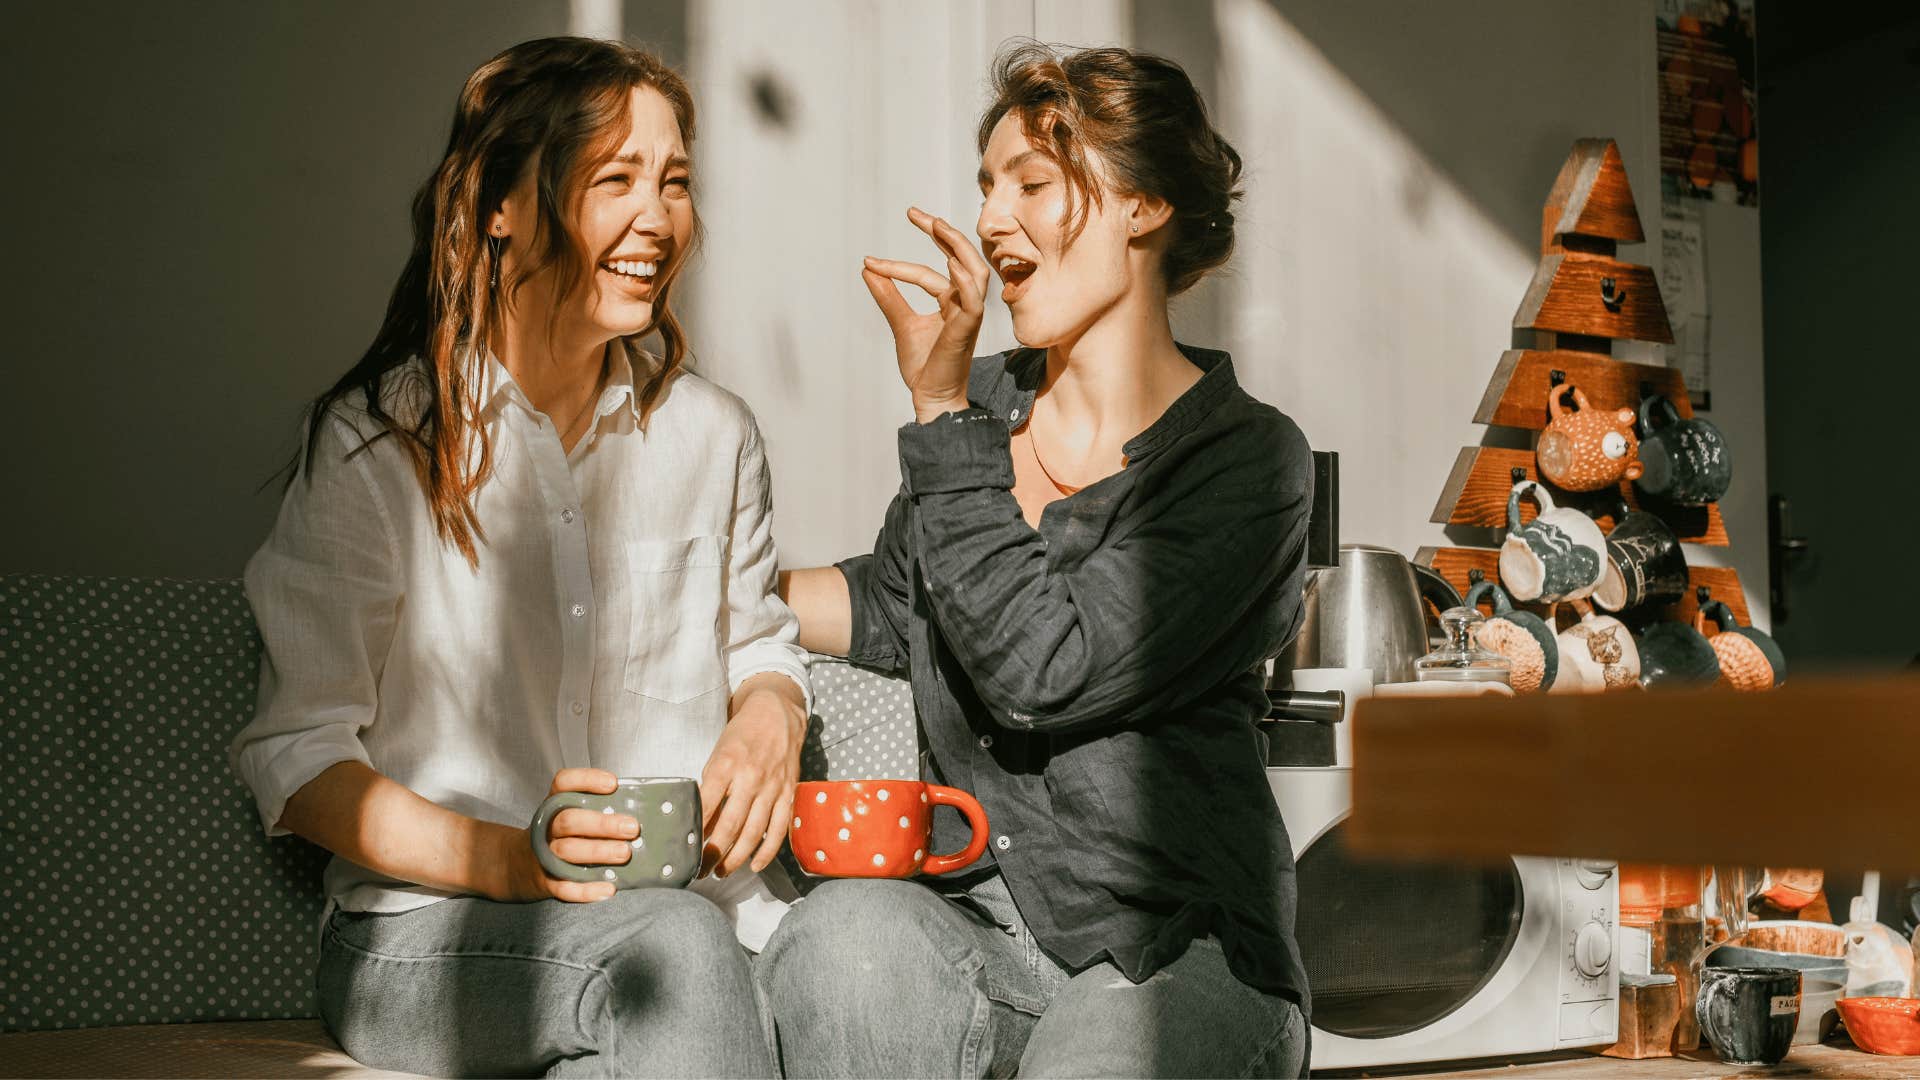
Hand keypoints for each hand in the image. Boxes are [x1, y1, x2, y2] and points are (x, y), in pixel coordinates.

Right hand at [498, 768, 635, 902]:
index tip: (613, 784)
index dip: (587, 780)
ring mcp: (544, 854)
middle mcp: (547, 827)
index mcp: (554, 804)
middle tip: (632, 828)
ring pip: (567, 851)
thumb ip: (596, 810)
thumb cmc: (559, 835)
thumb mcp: (568, 814)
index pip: (563, 783)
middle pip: (569, 821)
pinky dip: (586, 890)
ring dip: (598, 852)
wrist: (518, 865)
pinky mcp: (546, 881)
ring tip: (625, 853)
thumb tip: (641, 812)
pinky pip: (564, 887)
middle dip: (602, 824)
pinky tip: (608, 889)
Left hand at [700, 674, 807, 877]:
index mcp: (726, 765)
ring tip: (721, 872)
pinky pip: (778, 829)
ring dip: (736, 858)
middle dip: (712, 853)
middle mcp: (750, 778)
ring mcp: (772, 787)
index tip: (684, 850)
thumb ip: (711, 784)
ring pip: (753, 833)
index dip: (694, 831)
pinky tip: (754, 865)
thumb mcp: (718, 752)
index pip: (706, 805)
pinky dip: (767, 851)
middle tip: (699, 871)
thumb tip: (700, 819)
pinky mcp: (788, 793)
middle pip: (729, 826)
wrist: (778, 713)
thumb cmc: (742, 734)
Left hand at [862, 206, 992, 423]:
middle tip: (914, 213)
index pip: (930, 272)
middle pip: (963, 259)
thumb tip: (868, 269)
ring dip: (957, 246)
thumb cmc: (923, 367)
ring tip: (935, 225)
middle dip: (942, 233)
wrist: (930, 398)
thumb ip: (889, 296)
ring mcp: (968, 316)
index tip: (869, 262)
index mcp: (951, 303)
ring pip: (975, 272)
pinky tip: (948, 263)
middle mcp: (963, 305)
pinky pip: (972, 300)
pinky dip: (963, 280)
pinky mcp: (967, 329)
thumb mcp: (900, 324)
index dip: (899, 265)